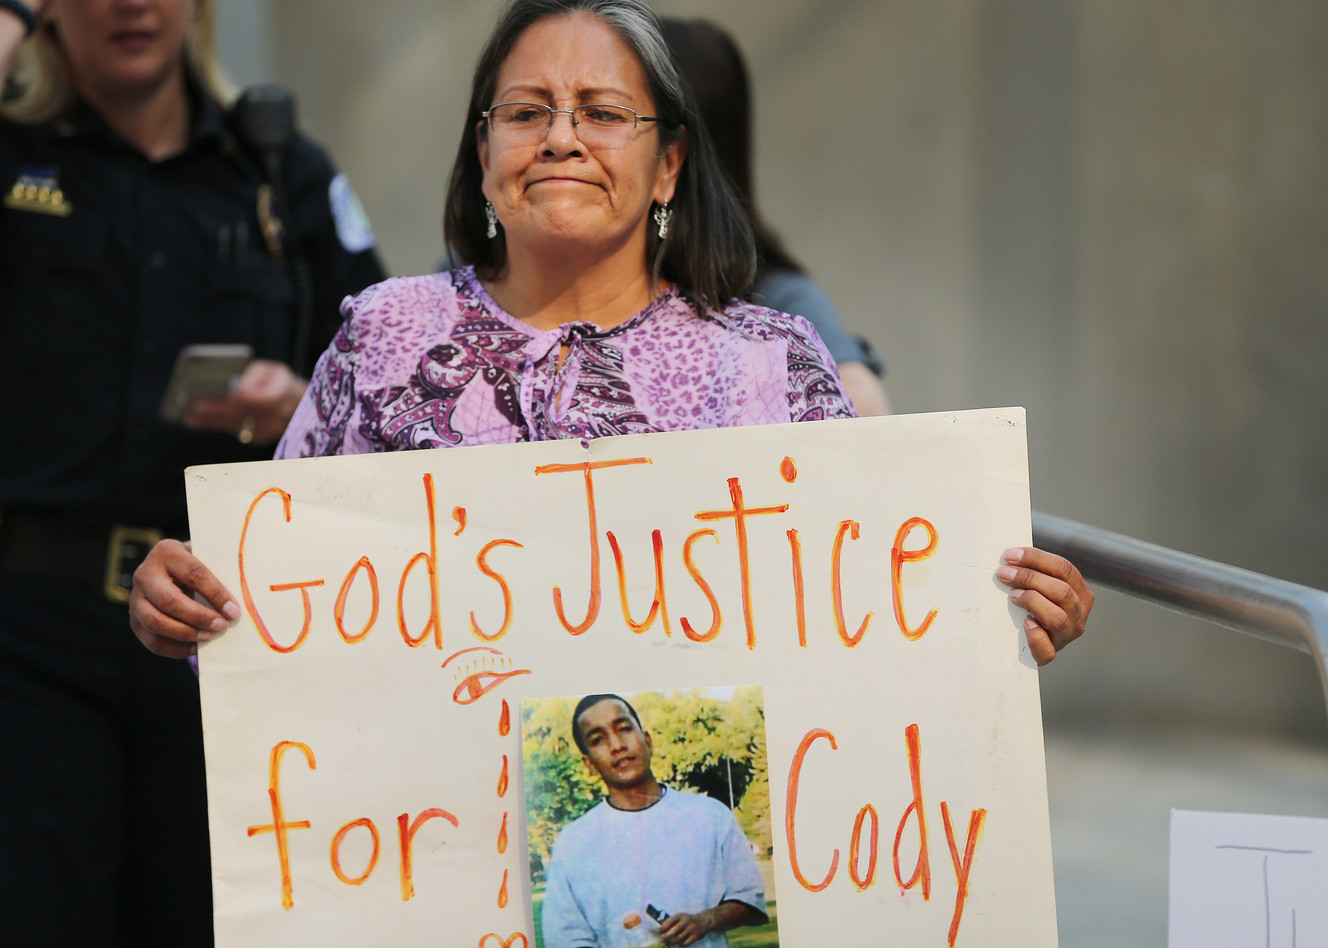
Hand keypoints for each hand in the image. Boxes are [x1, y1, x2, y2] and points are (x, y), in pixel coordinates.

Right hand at [129, 539, 240, 658]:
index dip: (216, 594)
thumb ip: (219, 571)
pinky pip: (151, 640)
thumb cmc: (197, 565)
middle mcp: (145, 574)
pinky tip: (196, 647)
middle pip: (169, 601)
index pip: (194, 574)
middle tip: (222, 626)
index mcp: (167, 552)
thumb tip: (240, 599)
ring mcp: (135, 598)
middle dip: (198, 617)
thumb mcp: (205, 558)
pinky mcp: (134, 620)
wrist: (168, 570)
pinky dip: (175, 648)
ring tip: (210, 637)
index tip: (234, 611)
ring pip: (155, 622)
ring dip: (186, 634)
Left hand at [182, 359, 306, 445]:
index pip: (270, 398)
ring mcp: (270, 430)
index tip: (234, 395)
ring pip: (237, 425)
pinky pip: (233, 431)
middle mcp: (281, 415)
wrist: (295, 405)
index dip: (251, 397)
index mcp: (287, 392)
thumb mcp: (272, 370)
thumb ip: (255, 375)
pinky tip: (196, 420)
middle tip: (197, 404)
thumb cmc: (277, 381)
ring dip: (211, 420)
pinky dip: (214, 425)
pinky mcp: (258, 438)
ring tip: (189, 414)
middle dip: (221, 409)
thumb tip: (238, 389)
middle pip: (247, 413)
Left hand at [658, 910, 712, 946]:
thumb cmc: (687, 920)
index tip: (658, 932)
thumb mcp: (680, 917)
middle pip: (673, 931)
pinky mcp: (695, 936)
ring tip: (669, 942)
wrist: (704, 921)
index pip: (669, 922)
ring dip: (672, 942)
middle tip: (662, 940)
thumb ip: (671, 922)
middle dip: (666, 937)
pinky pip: (685, 943)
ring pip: (678, 939)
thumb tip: (659, 931)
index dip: (662, 928)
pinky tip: (679, 943)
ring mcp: (691, 929)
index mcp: (680, 916)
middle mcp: (686, 921)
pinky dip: (680, 944)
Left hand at [997, 547, 1093, 664]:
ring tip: (1013, 595)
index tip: (1010, 555)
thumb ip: (1036, 572)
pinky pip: (1047, 649)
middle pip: (1061, 591)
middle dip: (1029, 577)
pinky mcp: (1052, 653)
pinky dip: (1035, 636)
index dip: (1036, 558)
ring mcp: (1067, 635)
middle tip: (1004, 573)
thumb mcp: (1043, 587)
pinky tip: (1025, 623)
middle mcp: (1079, 614)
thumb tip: (1011, 554)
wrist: (1030, 641)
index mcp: (1080, 593)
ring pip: (1057, 617)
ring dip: (1032, 601)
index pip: (1064, 568)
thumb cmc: (1035, 606)